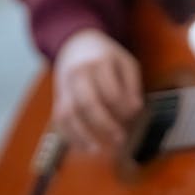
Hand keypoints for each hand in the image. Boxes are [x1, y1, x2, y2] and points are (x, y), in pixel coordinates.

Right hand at [52, 29, 142, 149]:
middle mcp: (78, 74)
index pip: (111, 91)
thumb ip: (133, 84)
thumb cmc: (105, 56)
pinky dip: (69, 136)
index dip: (124, 107)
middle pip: (87, 103)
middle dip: (104, 124)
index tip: (134, 115)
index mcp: (98, 63)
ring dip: (82, 135)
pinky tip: (83, 147)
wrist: (76, 44)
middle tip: (120, 138)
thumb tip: (136, 109)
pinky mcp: (58, 97)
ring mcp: (65, 86)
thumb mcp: (125, 61)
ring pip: (68, 114)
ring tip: (97, 150)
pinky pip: (59, 120)